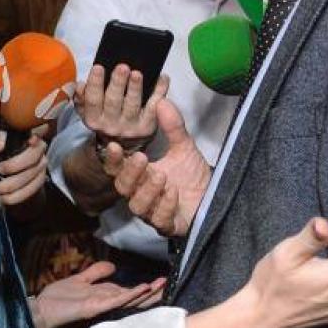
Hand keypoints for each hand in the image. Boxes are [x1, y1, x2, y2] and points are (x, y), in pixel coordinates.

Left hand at [0, 126, 48, 206]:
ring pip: (30, 176)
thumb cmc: (0, 152)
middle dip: (14, 166)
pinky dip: (15, 196)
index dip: (36, 136)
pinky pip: (30, 191)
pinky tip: (4, 197)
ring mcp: (42, 166)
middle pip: (32, 158)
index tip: (30, 140)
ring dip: (11, 184)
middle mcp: (40, 149)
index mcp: (30, 135)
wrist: (5, 171)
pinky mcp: (40, 181)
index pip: (38, 132)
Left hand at [34, 261, 165, 327]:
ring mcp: (101, 305)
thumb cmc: (57, 299)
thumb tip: (115, 266)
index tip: (162, 281)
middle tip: (170, 284)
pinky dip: (130, 294)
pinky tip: (142, 289)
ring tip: (162, 285)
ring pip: (128, 298)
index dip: (145, 287)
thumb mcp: (79, 279)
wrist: (40, 310)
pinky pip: (115, 300)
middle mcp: (106, 302)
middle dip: (151, 291)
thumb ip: (96, 272)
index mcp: (104, 296)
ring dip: (145, 292)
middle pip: (133, 296)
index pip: (128, 291)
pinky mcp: (94, 307)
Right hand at [76, 63, 170, 151]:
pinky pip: (154, 107)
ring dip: (135, 89)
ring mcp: (131, 127)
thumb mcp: (89, 112)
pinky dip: (159, 92)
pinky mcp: (148, 127)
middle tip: (122, 67)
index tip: (99, 67)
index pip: (93, 100)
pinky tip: (162, 79)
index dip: (95, 84)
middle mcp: (112, 125)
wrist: (122, 145)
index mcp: (95, 119)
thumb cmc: (105, 118)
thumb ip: (83, 98)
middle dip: (117, 83)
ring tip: (137, 74)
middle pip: (113, 102)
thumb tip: (80, 85)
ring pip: (133, 105)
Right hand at [110, 99, 210, 236]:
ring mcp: (153, 212)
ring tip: (161, 176)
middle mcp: (141, 194)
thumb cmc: (192, 175)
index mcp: (140, 175)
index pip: (118, 168)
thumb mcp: (183, 147)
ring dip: (147, 190)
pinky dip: (164, 206)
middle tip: (142, 158)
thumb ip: (173, 126)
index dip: (113, 159)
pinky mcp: (168, 226)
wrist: (214, 197)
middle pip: (123, 187)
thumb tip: (163, 101)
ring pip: (137, 206)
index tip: (114, 145)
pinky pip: (159, 220)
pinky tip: (174, 193)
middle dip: (130, 173)